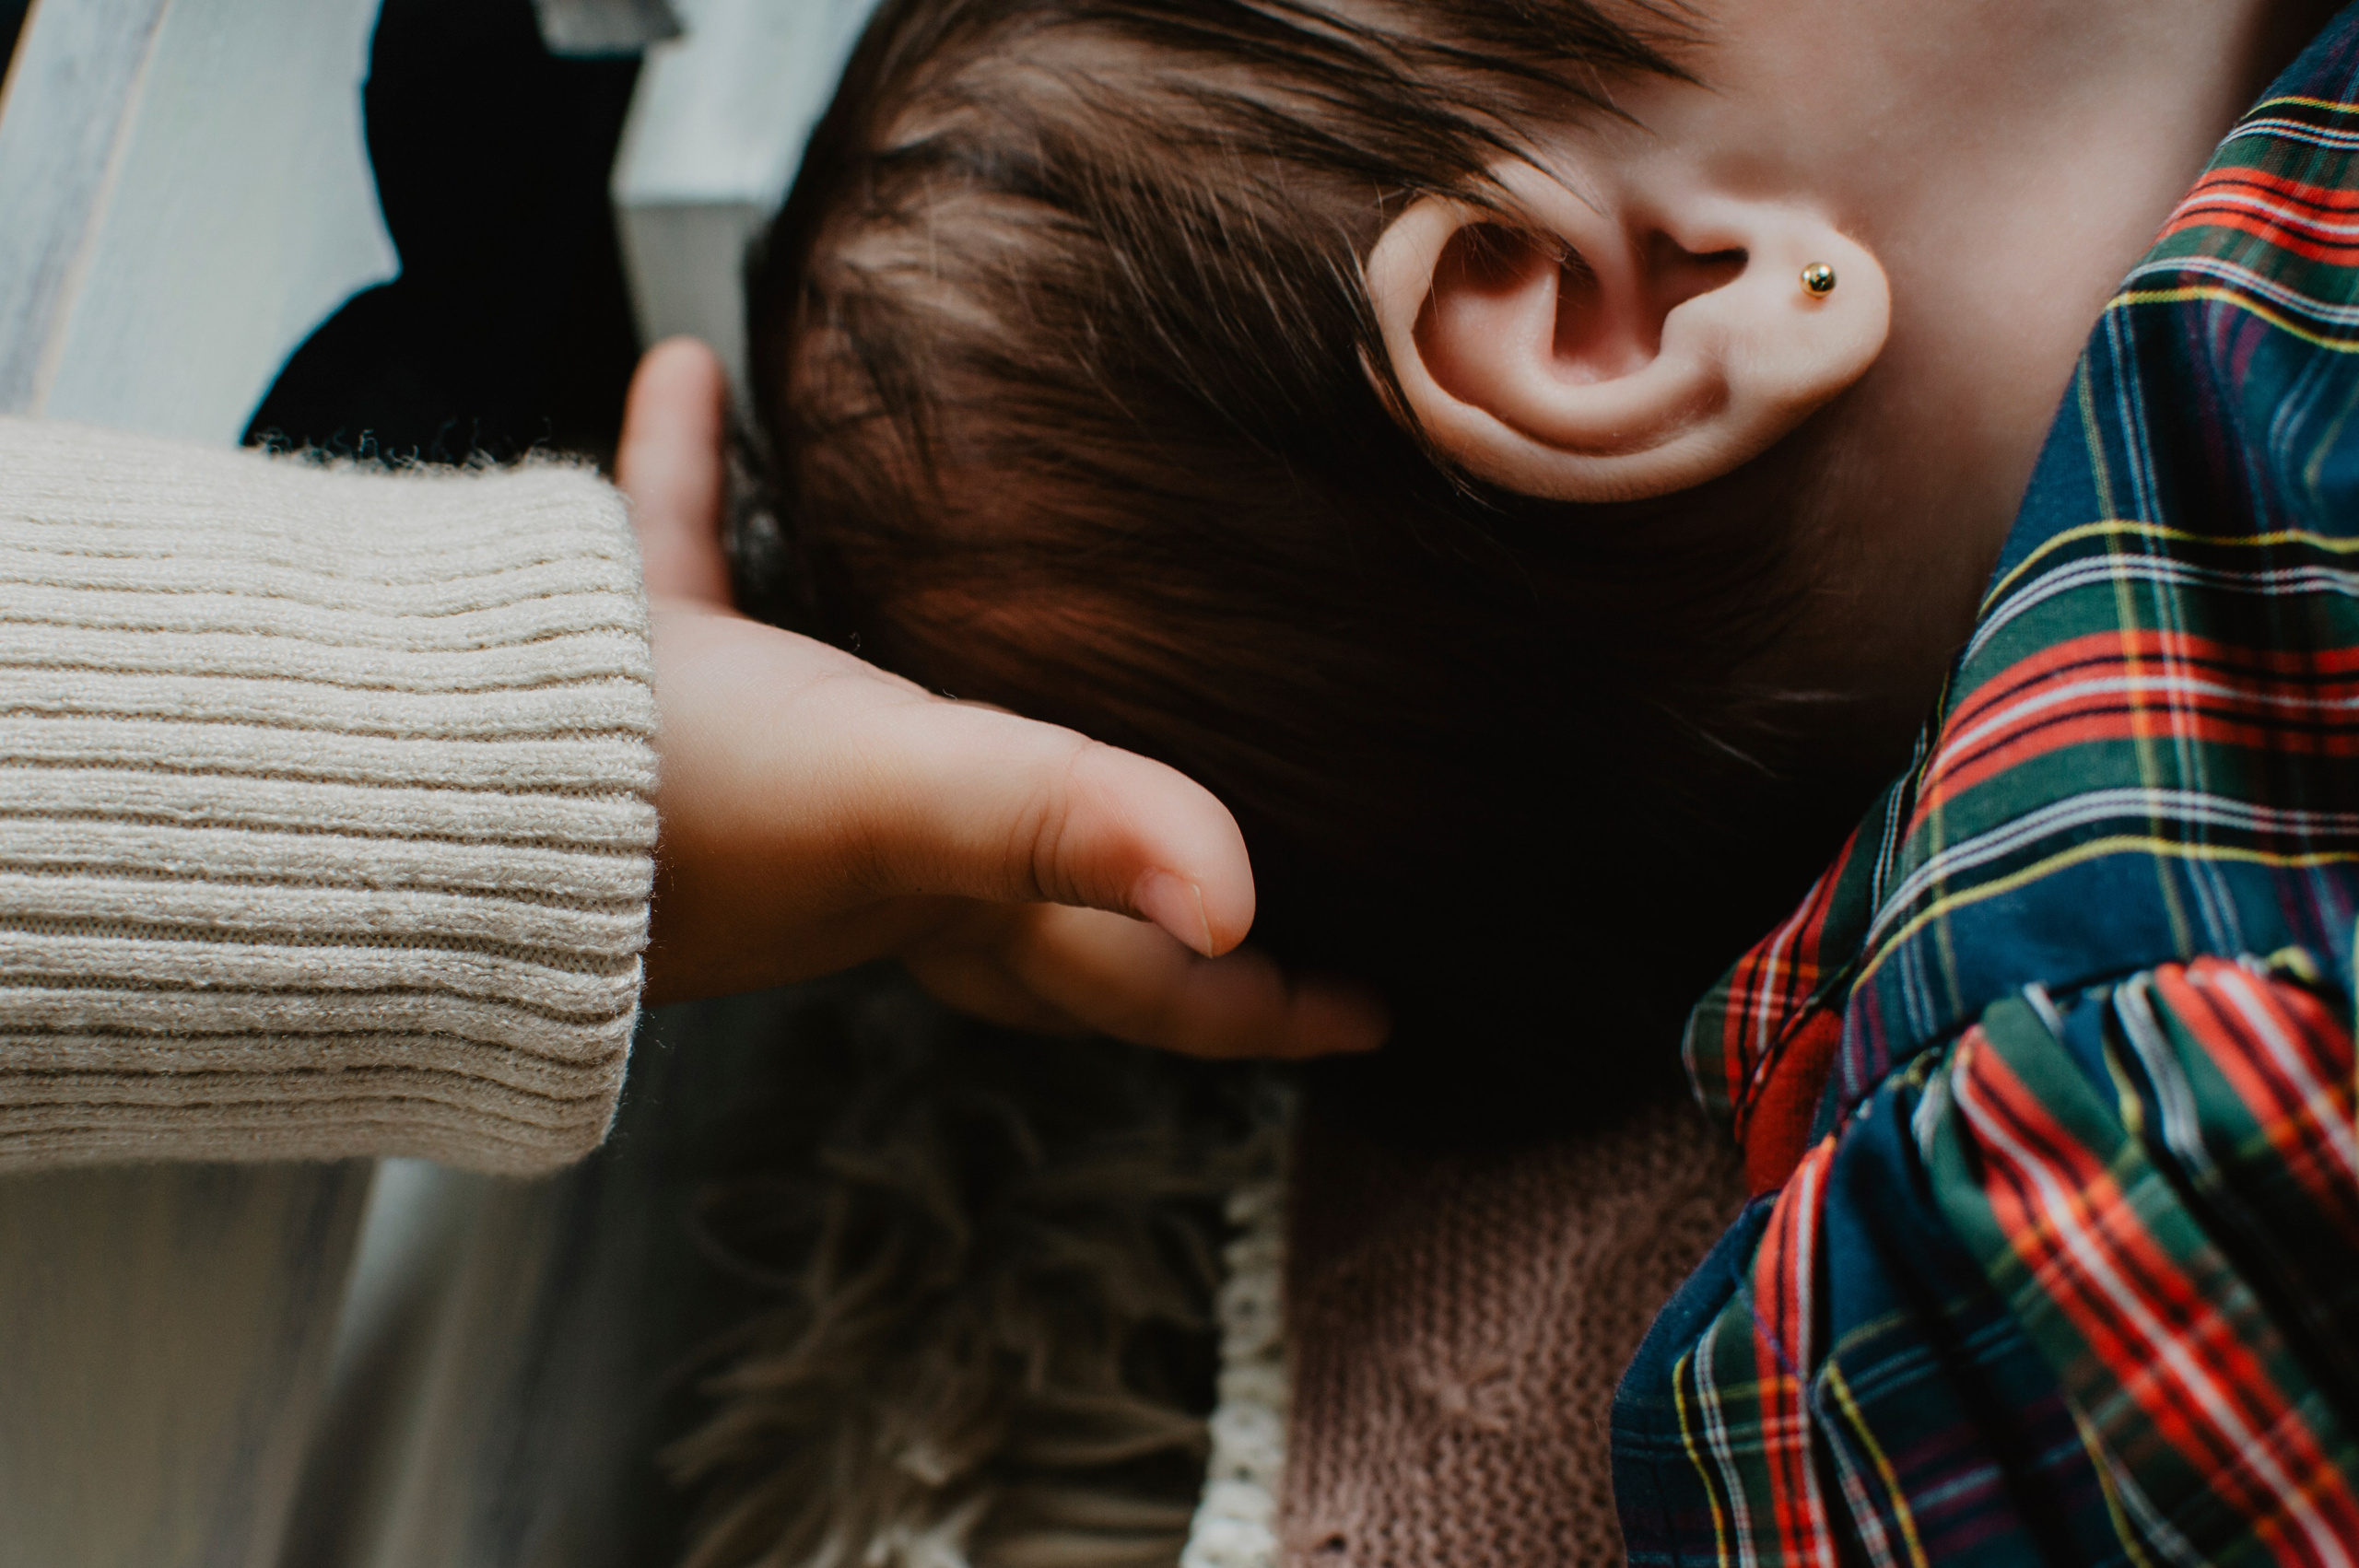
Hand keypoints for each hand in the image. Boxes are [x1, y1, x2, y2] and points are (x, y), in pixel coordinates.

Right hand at [621, 338, 1386, 1058]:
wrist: (422, 780)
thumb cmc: (674, 807)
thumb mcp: (901, 798)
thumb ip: (1067, 825)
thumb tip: (1241, 902)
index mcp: (941, 898)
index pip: (1135, 978)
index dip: (1259, 1003)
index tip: (1381, 1008)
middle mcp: (863, 848)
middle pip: (1040, 884)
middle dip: (1140, 889)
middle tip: (1246, 885)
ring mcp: (749, 764)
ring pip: (881, 720)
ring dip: (943, 671)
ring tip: (1011, 592)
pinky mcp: (636, 682)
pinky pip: (695, 559)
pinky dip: (698, 480)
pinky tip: (693, 376)